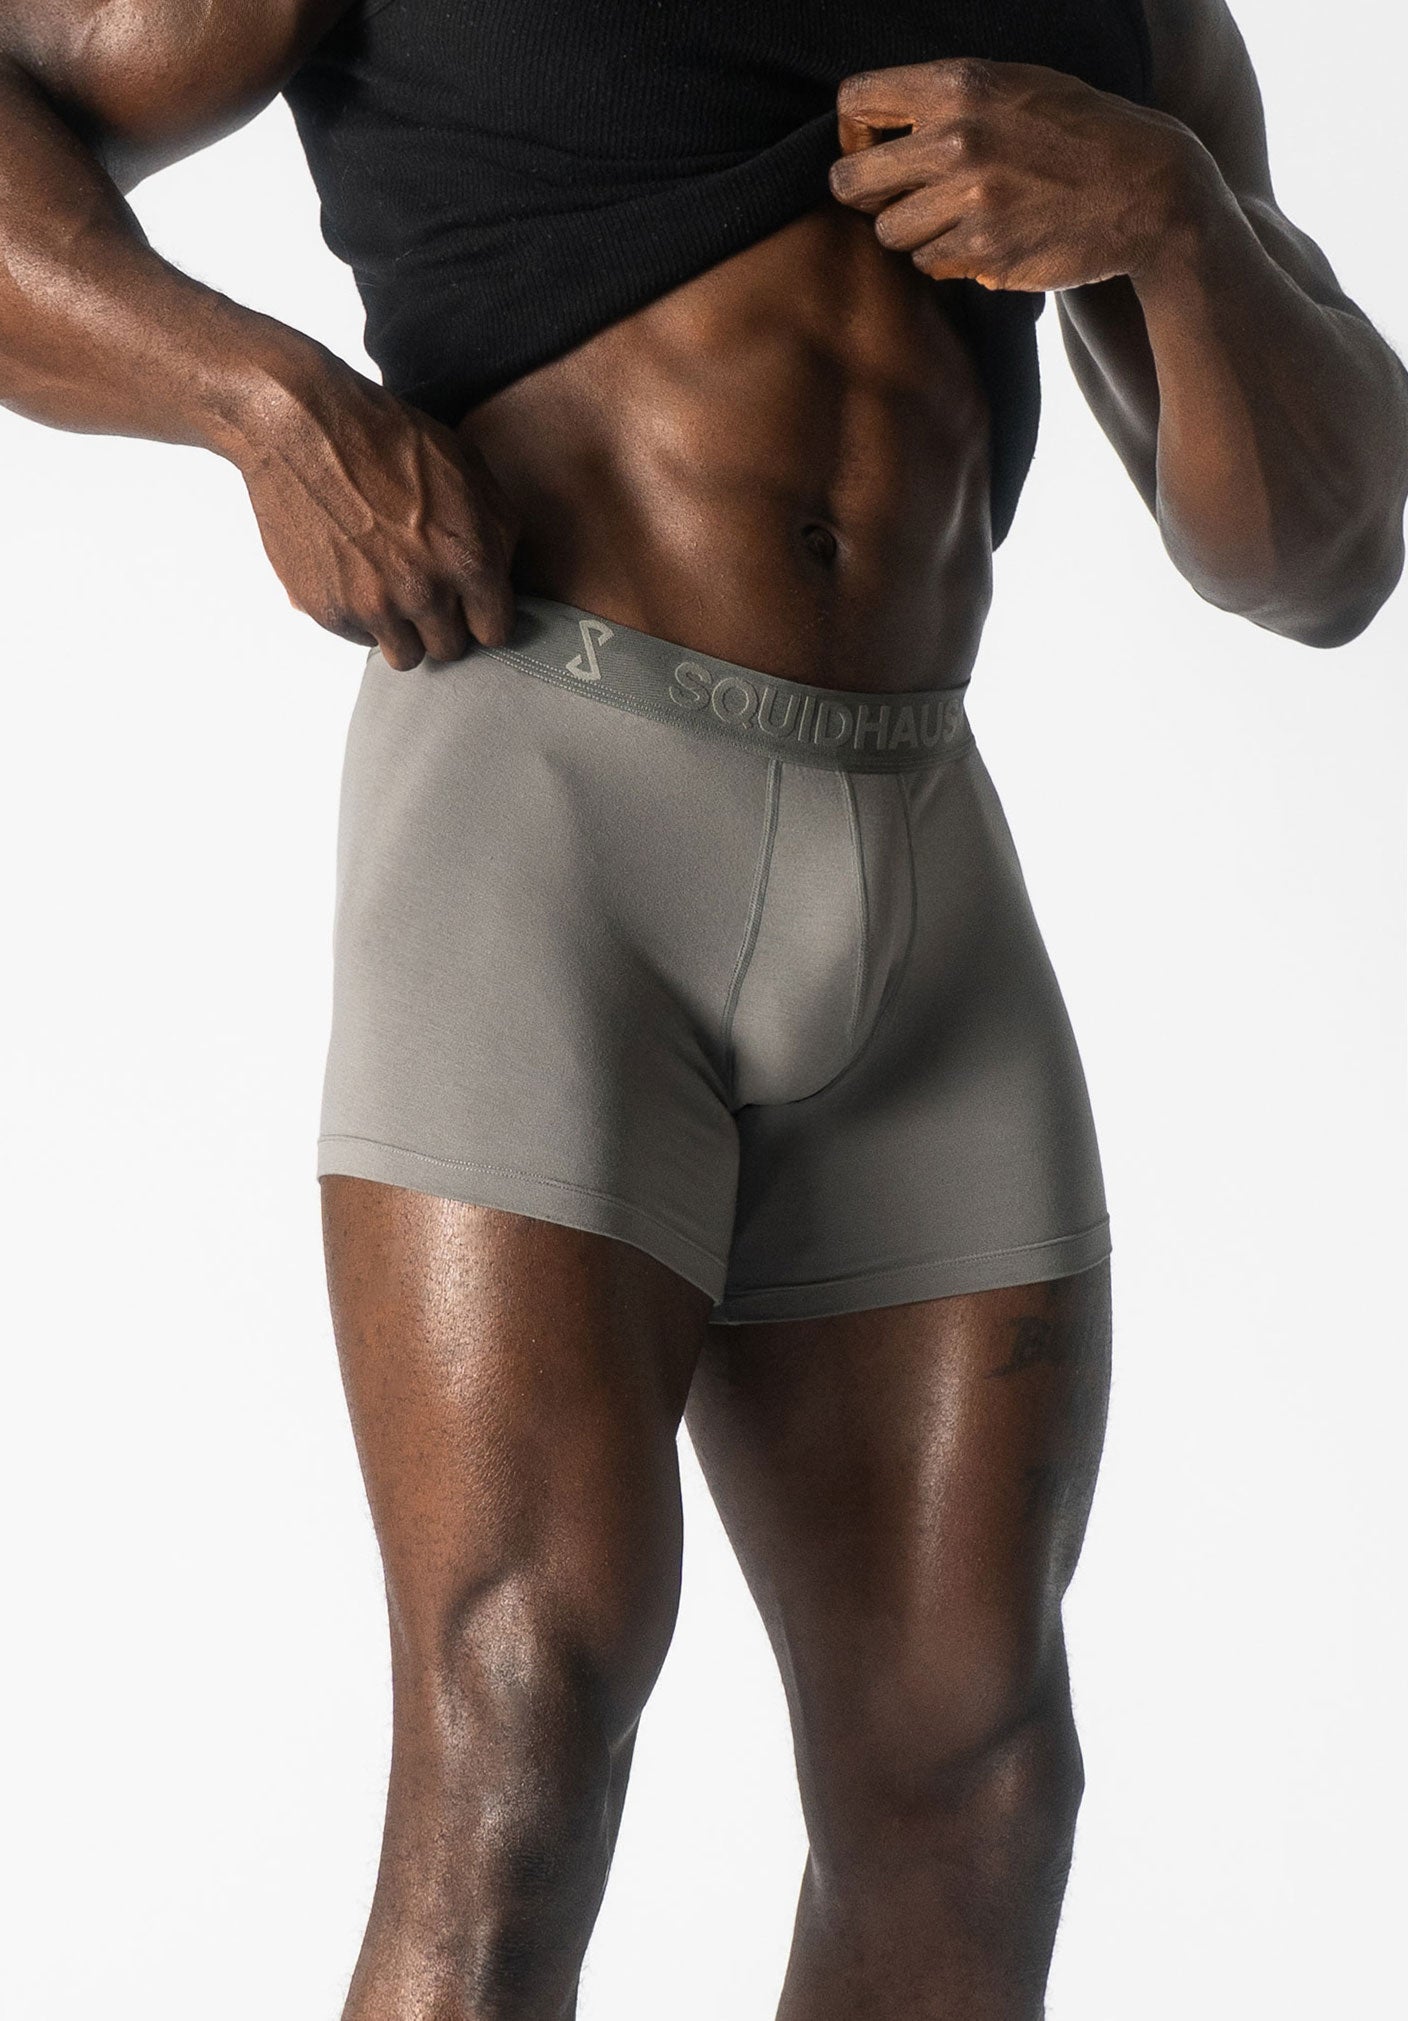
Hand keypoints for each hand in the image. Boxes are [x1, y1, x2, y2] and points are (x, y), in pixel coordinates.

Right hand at [233, 354, 519, 670]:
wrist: (303, 426)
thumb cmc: (389, 439)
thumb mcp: (469, 469)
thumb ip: (498, 533)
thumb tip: (502, 579)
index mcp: (470, 562)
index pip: (495, 632)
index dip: (483, 615)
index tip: (470, 602)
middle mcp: (425, 594)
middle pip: (450, 650)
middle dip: (445, 623)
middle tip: (427, 589)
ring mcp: (373, 607)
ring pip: (405, 657)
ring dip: (405, 631)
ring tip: (392, 590)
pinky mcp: (328, 610)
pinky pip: (359, 638)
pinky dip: (360, 616)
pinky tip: (355, 573)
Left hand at [827, 57, 1213, 292]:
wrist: (1148, 188)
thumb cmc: (1077, 133)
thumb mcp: (1015, 85)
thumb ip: (947, 99)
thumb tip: (879, 129)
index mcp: (959, 85)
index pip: (854, 102)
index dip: (853, 134)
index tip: (876, 150)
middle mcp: (957, 139)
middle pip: (851, 182)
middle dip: (867, 195)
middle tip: (898, 199)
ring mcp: (970, 201)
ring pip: (889, 232)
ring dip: (913, 232)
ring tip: (954, 219)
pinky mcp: (986, 253)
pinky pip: (929, 265)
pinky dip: (947, 259)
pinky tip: (983, 241)